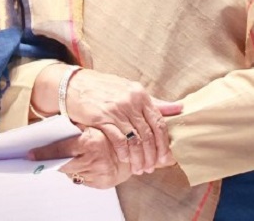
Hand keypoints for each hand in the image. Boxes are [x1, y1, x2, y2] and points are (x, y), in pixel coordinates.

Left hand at [28, 127, 132, 188]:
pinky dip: (80, 174)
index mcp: (91, 141)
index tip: (29, 155)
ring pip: (72, 174)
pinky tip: (84, 165)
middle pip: (63, 165)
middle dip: (53, 162)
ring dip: (68, 167)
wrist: (139, 148)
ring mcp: (98, 173)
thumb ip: (77, 127)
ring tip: (72, 157)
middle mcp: (94, 159)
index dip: (43, 153)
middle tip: (42, 158)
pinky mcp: (102, 183)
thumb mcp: (96, 125)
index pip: (60, 150)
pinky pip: (82, 181)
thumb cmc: (115, 133)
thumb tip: (50, 127)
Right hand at [36, 66, 181, 175]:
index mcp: (140, 94)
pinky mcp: (102, 118)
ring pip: (134, 139)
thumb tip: (179, 108)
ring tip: (139, 168)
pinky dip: (123, 152)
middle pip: (148, 134)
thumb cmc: (104, 89)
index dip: (163, 143)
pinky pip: (118, 139)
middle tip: (151, 167)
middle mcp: (131, 101)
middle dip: (151, 155)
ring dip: (138, 157)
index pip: (158, 122)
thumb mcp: (131, 90)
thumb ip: (154, 102)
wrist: (74, 85)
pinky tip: (124, 159)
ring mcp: (116, 110)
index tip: (164, 157)